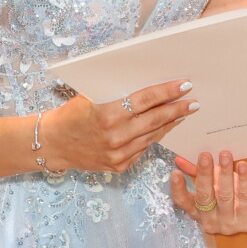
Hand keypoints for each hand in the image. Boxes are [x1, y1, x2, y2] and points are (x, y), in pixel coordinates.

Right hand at [42, 81, 195, 173]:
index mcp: (109, 114)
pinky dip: (153, 137)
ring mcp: (119, 154)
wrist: (53, 144)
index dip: (168, 92)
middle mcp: (117, 136)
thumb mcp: (90, 96)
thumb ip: (117, 92)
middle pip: (156, 119)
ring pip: (153, 136)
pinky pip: (143, 149)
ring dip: (169, 124)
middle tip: (193, 102)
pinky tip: (162, 128)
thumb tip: (147, 81)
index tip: (185, 85)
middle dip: (178, 109)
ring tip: (182, 113)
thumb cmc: (71, 115)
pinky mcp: (119, 166)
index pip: (147, 100)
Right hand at [170, 151, 246, 233]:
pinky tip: (242, 165)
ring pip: (225, 196)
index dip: (178, 189)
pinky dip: (243, 180)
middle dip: (204, 174)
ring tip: (225, 154)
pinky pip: (245, 197)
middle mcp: (211, 222)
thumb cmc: (234, 194)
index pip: (184, 202)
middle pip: (204, 197)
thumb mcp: (215, 182)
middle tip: (204, 155)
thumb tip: (179, 159)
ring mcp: (229, 224)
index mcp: (198, 213)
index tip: (175, 173)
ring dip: (225, 173)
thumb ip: (197, 172)